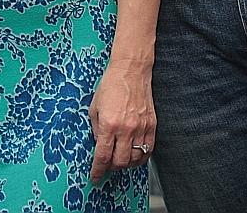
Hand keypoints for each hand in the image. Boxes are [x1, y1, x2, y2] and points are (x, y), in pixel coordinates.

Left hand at [88, 59, 155, 182]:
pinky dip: (140, 157)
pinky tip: (134, 155)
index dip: (98, 170)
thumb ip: (96, 129)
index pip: (103, 156)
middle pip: (120, 162)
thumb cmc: (111, 85)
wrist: (131, 71)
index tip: (95, 177)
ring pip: (135, 159)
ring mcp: (141, 128)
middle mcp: (126, 128)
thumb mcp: (94, 107)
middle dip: (111, 168)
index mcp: (109, 124)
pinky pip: (148, 150)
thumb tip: (99, 145)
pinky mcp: (152, 125)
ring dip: (126, 164)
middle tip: (107, 166)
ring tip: (120, 160)